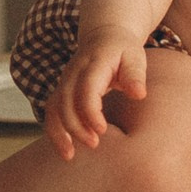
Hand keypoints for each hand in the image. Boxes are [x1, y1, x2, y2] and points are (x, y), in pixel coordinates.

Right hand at [43, 27, 147, 159]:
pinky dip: (54, 131)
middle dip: (76, 126)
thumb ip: (135, 75)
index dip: (91, 112)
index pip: (86, 89)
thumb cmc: (123, 50)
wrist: (104, 35)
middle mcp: (74, 72)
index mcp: (93, 63)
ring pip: (53, 108)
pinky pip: (51, 111)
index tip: (103, 130)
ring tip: (69, 156)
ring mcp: (64, 80)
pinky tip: (65, 149)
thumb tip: (138, 94)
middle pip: (65, 101)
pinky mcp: (62, 90)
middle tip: (94, 145)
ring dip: (58, 132)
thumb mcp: (134, 56)